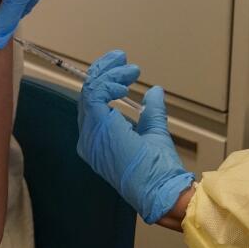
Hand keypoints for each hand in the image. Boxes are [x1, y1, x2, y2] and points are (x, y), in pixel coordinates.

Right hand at [76, 50, 195, 223]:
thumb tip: (154, 91)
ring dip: (109, 73)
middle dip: (104, 71)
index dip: (105, 82)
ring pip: (89, 90)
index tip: (126, 69)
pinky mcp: (99, 126)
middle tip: (122, 58)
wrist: (162, 189)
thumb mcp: (153, 133)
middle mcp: (88, 138)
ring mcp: (91, 133)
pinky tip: (125, 81)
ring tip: (129, 68)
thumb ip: (150, 113)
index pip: (92, 104)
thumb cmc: (158, 170)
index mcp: (97, 141)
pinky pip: (95, 94)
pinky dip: (108, 81)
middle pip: (87, 95)